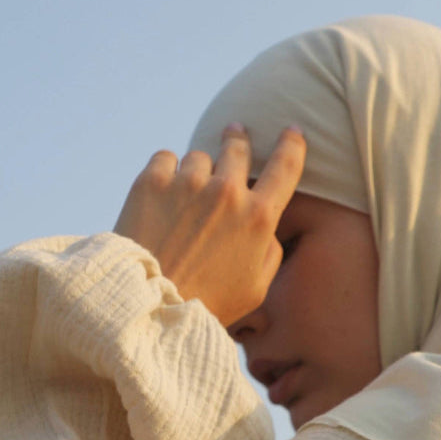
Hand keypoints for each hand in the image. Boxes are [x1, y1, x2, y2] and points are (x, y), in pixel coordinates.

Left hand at [113, 124, 305, 328]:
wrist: (148, 308)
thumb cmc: (206, 305)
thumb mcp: (256, 288)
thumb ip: (270, 251)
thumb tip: (268, 227)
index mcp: (258, 217)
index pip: (286, 165)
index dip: (292, 144)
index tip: (291, 131)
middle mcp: (227, 192)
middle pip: (238, 147)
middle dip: (237, 140)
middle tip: (234, 133)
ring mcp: (188, 183)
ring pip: (200, 157)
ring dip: (197, 171)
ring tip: (186, 198)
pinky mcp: (151, 182)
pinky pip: (166, 157)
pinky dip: (166, 172)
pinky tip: (162, 194)